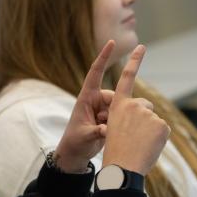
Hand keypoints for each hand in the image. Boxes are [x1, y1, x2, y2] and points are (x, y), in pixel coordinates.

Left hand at [54, 40, 115, 172]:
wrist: (77, 154)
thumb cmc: (74, 142)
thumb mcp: (83, 136)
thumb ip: (96, 132)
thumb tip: (108, 130)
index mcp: (86, 97)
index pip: (95, 73)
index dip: (103, 57)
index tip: (112, 42)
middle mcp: (97, 100)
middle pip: (116, 95)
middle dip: (115, 110)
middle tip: (104, 126)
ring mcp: (105, 109)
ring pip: (121, 107)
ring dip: (117, 120)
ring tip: (105, 132)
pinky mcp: (112, 118)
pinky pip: (122, 116)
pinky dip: (120, 124)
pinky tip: (112, 134)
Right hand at [102, 44, 169, 175]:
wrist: (122, 167)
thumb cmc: (116, 151)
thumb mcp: (114, 129)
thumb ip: (129, 118)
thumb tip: (145, 119)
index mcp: (119, 105)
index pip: (126, 78)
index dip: (134, 62)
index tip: (141, 47)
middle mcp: (133, 105)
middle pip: (146, 106)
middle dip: (145, 118)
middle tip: (135, 137)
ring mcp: (148, 114)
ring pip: (154, 120)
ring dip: (151, 131)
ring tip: (140, 144)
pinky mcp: (161, 124)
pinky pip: (163, 130)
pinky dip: (159, 139)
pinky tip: (149, 147)